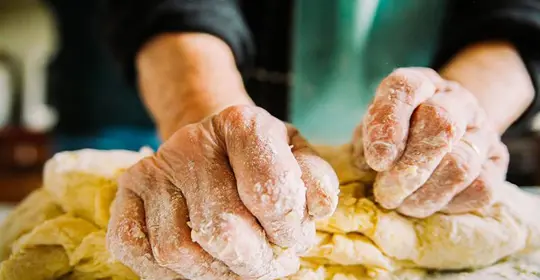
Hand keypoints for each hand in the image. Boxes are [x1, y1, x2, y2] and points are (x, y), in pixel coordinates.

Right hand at [107, 105, 338, 279]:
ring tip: (240, 267)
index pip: (269, 193)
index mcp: (241, 124)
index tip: (292, 238)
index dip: (288, 230)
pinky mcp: (126, 193)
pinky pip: (136, 249)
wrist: (212, 143)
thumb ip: (315, 179)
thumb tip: (319, 207)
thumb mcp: (296, 155)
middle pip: (221, 229)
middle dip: (254, 262)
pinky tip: (200, 264)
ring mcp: (153, 169)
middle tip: (270, 263)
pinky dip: (170, 274)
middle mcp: (191, 142)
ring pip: (178, 250)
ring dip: (216, 273)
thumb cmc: (258, 157)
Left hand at [354, 68, 508, 217]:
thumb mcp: (373, 129)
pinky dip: (448, 202)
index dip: (389, 123)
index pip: (406, 88)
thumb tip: (370, 164)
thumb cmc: (397, 135)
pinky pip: (479, 187)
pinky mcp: (496, 162)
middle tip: (386, 193)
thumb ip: (367, 141)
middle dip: (409, 167)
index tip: (377, 160)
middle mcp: (456, 100)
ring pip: (460, 164)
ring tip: (401, 204)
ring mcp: (482, 130)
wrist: (443, 136)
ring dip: (425, 192)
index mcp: (420, 84)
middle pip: (441, 123)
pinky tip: (426, 203)